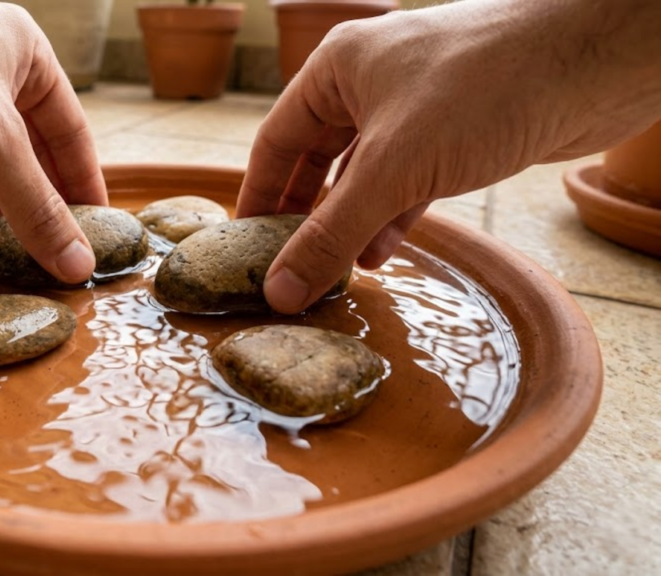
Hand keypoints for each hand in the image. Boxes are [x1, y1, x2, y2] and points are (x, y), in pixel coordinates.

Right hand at [237, 0, 660, 312]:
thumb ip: (331, 234)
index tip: (246, 248)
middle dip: (306, 216)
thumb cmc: (481, 92)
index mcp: (337, 69)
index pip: (277, 141)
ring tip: (336, 271)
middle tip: (289, 267)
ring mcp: (416, 108)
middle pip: (318, 159)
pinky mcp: (457, 133)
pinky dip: (391, 217)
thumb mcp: (391, 170)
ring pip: (364, 174)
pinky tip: (380, 253)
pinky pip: (406, 181)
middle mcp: (371, 83)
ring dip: (350, 223)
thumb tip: (279, 292)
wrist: (594, 63)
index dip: (258, 196)